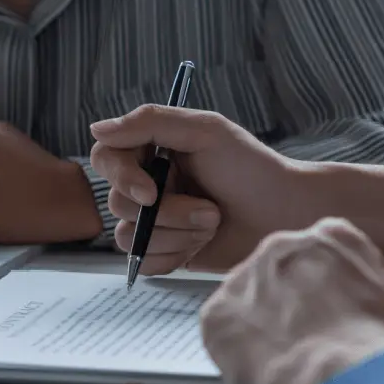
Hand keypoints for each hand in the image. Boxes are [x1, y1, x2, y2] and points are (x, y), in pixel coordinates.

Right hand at [90, 106, 310, 274]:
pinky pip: (143, 262)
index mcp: (153, 151)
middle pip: (117, 203)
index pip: (107, 158)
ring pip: (129, 236)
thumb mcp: (205, 131)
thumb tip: (96, 128)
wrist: (287, 216)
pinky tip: (200, 245)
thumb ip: (150, 122)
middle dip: (167, 212)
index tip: (151, 192)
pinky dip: (171, 255)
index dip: (121, 178)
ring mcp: (156, 221)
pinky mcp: (166, 252)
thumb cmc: (253, 169)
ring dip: (175, 234)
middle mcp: (149, 185)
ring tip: (212, 224)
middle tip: (209, 210)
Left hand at [199, 218, 383, 383]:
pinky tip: (267, 370)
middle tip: (319, 341)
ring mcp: (243, 280)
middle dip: (300, 304)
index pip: (330, 253)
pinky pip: (224, 331)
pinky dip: (240, 351)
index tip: (349, 315)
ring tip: (295, 361)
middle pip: (286, 274)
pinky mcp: (215, 318)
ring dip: (268, 325)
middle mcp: (281, 247)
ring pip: (252, 302)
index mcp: (332, 238)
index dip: (341, 289)